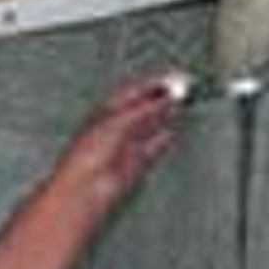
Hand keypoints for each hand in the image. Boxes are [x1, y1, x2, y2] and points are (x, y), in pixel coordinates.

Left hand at [51, 75, 183, 228]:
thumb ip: (146, 110)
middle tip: (183, 91)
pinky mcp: (133, 165)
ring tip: (181, 107)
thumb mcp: (120, 123)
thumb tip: (165, 98)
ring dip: (164, 117)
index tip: (173, 79)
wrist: (85, 189)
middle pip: (144, 108)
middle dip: (162, 99)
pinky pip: (151, 148)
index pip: (133, 92)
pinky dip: (162, 140)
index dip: (153, 85)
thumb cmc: (87, 155)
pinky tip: (171, 133)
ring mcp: (124, 146)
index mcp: (105, 111)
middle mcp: (115, 127)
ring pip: (149, 127)